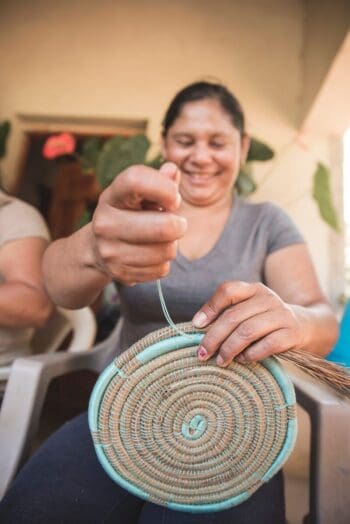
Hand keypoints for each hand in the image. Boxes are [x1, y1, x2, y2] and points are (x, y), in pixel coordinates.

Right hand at [90, 162, 186, 284]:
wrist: (99, 249)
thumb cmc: (131, 214)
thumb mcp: (142, 194)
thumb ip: (160, 181)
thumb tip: (172, 170)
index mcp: (112, 196)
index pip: (136, 181)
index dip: (165, 188)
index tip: (174, 198)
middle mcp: (105, 222)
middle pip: (164, 227)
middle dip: (179, 224)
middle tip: (176, 223)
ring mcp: (110, 251)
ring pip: (166, 250)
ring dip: (171, 245)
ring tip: (160, 239)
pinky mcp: (120, 273)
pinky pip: (161, 269)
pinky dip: (162, 262)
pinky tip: (151, 255)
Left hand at [192, 281, 305, 365]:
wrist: (307, 326)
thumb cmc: (267, 321)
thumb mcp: (250, 310)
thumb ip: (229, 315)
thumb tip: (199, 329)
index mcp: (253, 289)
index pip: (228, 290)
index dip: (210, 307)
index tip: (196, 325)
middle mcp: (268, 298)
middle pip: (233, 316)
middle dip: (214, 337)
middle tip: (202, 353)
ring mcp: (282, 315)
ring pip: (247, 331)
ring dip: (229, 349)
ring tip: (220, 360)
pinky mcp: (292, 333)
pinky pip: (266, 345)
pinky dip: (250, 355)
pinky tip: (242, 360)